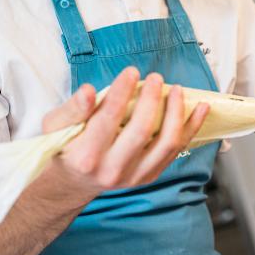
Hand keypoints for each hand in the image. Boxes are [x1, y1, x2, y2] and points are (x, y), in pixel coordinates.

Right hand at [40, 67, 209, 196]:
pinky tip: (200, 109)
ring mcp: (133, 176)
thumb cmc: (64, 147)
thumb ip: (72, 108)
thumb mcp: (55, 126)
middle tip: (156, 78)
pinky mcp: (149, 175)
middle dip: (152, 100)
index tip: (131, 72)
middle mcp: (112, 170)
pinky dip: (191, 128)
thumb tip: (88, 90)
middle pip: (141, 131)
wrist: (72, 183)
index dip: (121, 92)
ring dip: (177, 113)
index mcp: (86, 156)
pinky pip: (175, 150)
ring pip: (165, 143)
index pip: (108, 119)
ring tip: (177, 90)